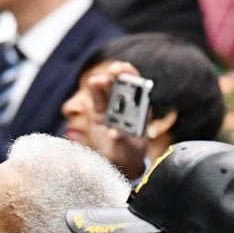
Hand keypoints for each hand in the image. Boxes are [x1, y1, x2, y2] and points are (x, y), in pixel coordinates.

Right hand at [85, 61, 148, 179]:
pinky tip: (92, 83)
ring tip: (96, 80)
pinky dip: (95, 91)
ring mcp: (113, 108)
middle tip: (111, 72)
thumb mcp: (127, 149)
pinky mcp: (101, 114)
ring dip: (103, 82)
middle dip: (116, 75)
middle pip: (121, 84)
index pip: (137, 86)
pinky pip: (98, 99)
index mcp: (140, 109)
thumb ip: (121, 140)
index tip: (124, 70)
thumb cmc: (129, 154)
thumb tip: (113, 133)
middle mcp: (127, 105)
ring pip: (108, 90)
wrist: (120, 162)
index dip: (131, 75)